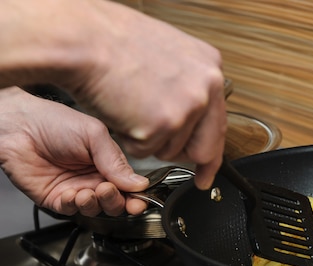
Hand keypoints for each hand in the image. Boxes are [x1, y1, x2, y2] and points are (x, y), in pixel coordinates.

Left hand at [0, 87, 148, 216]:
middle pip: (116, 202)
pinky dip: (75, 205)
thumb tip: (139, 183)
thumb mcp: (94, 135)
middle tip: (108, 191)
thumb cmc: (54, 122)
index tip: (138, 201)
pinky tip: (73, 192)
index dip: (136, 196)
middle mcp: (93, 178)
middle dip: (117, 202)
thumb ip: (116, 161)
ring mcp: (76, 189)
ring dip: (96, 204)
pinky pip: (72, 210)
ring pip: (96, 209)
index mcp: (107, 163)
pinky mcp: (56, 198)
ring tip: (88, 191)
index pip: (129, 186)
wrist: (18, 126)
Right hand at [62, 0, 226, 189]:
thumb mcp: (170, 56)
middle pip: (205, 148)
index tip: (207, 172)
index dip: (211, 153)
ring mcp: (186, 108)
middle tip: (165, 153)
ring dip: (148, 141)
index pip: (219, 123)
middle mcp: (206, 89)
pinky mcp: (161, 126)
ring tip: (131, 107)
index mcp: (210, 69)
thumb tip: (194, 116)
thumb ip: (188, 86)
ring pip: (171, 151)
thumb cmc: (114, 43)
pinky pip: (145, 152)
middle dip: (183, 157)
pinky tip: (122, 111)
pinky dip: (129, 141)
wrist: (85, 40)